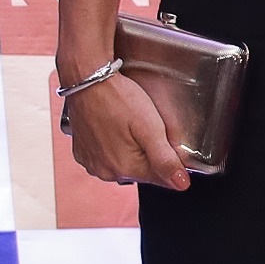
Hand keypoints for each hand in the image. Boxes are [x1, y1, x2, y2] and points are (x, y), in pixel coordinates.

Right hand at [63, 65, 189, 191]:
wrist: (87, 79)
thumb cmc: (118, 98)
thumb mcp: (150, 127)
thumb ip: (166, 159)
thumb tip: (182, 184)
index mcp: (125, 169)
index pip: (161, 177)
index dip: (169, 158)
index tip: (163, 136)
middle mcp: (105, 172)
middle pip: (142, 170)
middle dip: (149, 152)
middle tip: (144, 125)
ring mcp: (92, 163)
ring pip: (124, 163)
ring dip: (131, 149)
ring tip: (128, 124)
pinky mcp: (82, 153)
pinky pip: (106, 156)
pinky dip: (113, 145)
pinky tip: (114, 127)